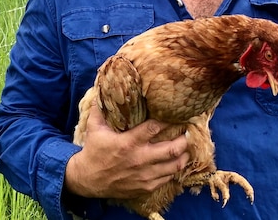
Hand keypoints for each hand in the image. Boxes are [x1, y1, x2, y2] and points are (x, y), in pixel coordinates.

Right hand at [65, 103, 188, 198]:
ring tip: (187, 148)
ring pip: (174, 166)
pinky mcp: (146, 187)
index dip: (167, 120)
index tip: (176, 115)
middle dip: (184, 140)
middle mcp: (139, 159)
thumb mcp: (94, 128)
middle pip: (171, 149)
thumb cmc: (93, 151)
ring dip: (184, 156)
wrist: (88, 179)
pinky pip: (167, 179)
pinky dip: (174, 170)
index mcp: (128, 142)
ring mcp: (144, 175)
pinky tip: (175, 163)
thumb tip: (102, 90)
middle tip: (189, 132)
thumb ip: (100, 109)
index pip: (154, 128)